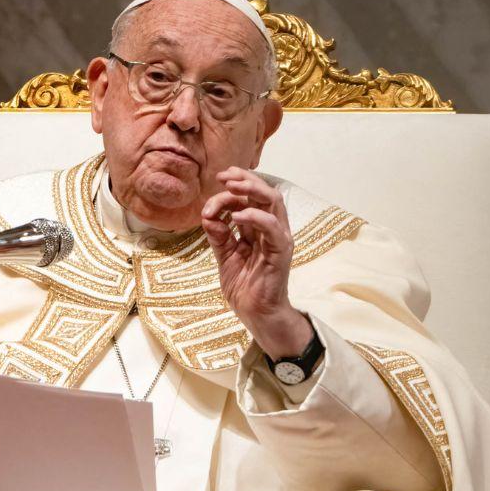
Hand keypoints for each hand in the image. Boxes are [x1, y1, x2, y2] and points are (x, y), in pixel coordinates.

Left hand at [201, 167, 312, 358]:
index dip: (235, 185)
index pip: (251, 196)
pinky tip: (236, 216)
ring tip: (231, 187)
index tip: (217, 181)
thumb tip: (208, 215)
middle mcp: (271, 229)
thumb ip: (218, 235)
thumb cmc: (244, 286)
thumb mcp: (224, 255)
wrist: (255, 314)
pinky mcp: (281, 252)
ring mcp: (278, 239)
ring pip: (273, 202)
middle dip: (245, 179)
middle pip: (265, 192)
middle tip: (224, 177)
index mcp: (258, 229)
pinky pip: (273, 227)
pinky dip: (255, 216)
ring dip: (251, 189)